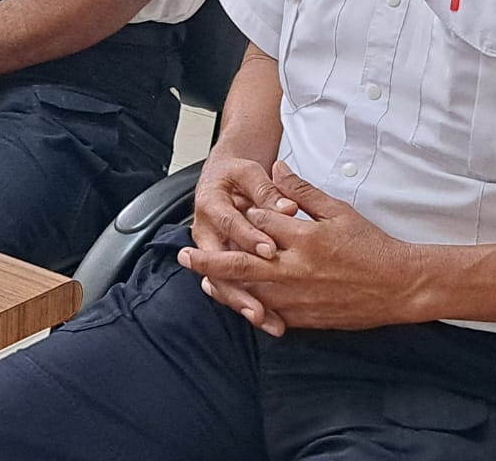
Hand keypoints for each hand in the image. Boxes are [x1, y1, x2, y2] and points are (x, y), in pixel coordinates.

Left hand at [179, 161, 424, 334]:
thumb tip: (277, 169)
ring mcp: (299, 297)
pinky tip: (240, 303)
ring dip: (224, 288)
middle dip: (208, 262)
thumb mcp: (338, 210)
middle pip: (240, 265)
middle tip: (184, 257)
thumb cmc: (370, 245)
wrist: (399, 285)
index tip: (234, 210)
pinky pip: (271, 314)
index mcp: (303, 238)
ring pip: (250, 293)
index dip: (244, 216)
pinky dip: (252, 308)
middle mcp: (295, 269)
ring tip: (204, 281)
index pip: (259, 224)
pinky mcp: (306, 318)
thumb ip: (302, 191)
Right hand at [188, 154, 296, 327]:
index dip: (249, 237)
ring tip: (267, 321)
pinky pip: (233, 289)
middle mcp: (207, 233)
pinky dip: (250, 306)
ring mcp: (214, 253)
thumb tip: (288, 208)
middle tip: (261, 307)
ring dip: (244, 304)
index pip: (230, 223)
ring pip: (224, 284)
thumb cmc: (237, 176)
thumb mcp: (250, 174)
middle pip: (220, 266)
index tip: (270, 250)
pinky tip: (269, 322)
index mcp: (211, 205)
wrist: (221, 180)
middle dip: (241, 290)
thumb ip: (268, 191)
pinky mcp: (223, 266)